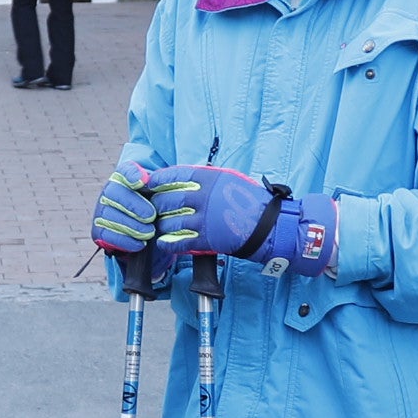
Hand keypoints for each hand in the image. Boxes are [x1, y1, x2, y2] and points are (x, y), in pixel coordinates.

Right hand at [89, 165, 181, 257]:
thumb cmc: (155, 209)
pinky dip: (124, 240)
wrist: (145, 232)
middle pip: (115, 192)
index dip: (132, 174)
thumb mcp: (160, 196)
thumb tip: (152, 181)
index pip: (125, 171)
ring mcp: (102, 211)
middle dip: (134, 205)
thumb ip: (160, 186)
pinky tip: (140, 244)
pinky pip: (107, 234)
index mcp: (125, 178)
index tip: (143, 181)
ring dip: (131, 225)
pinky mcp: (98, 230)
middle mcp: (109, 192)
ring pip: (110, 215)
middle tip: (151, 216)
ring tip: (149, 232)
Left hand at [165, 165, 337, 277]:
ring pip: (170, 222)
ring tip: (158, 226)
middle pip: (167, 200)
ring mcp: (203, 220)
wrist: (267, 226)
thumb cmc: (250, 201)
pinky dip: (168, 242)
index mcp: (208, 179)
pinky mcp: (206, 239)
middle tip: (152, 207)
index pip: (174, 175)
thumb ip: (205, 178)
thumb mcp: (228, 179)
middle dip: (156, 204)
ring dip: (161, 224)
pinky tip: (163, 242)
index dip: (158, 179)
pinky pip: (179, 241)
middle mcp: (203, 198)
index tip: (150, 183)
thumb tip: (183, 178)